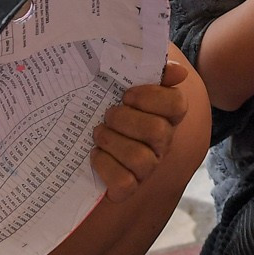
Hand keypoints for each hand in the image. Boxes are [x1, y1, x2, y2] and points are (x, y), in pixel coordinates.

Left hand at [95, 58, 191, 200]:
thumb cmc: (106, 103)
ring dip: (112, 142)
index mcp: (163, 114)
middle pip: (158, 132)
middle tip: (108, 114)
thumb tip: (178, 71)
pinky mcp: (127, 187)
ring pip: (141, 159)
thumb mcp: (121, 79)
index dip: (152, 98)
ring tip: (98, 133)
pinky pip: (124, 182)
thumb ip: (149, 67)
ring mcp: (146, 166)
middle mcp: (160, 142)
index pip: (177, 105)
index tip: (127, 94)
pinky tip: (95, 154)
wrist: (75, 133)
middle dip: (126, 120)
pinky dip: (105, 166)